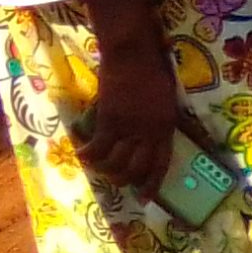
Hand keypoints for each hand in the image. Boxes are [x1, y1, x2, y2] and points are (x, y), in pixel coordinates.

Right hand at [79, 29, 178, 198]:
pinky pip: (99, 147)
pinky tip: (84, 156)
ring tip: (100, 169)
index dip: (152, 182)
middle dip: (126, 180)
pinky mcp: (110, 120)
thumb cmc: (153, 70)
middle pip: (137, 167)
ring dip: (106, 170)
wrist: (133, 54)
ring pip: (116, 162)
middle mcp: (150, 132)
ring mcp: (130, 127)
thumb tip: (150, 136)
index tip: (145, 198)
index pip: (161, 163)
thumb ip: (159, 119)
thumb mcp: (166, 99)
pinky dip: (90, 155)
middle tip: (117, 182)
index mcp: (167, 126)